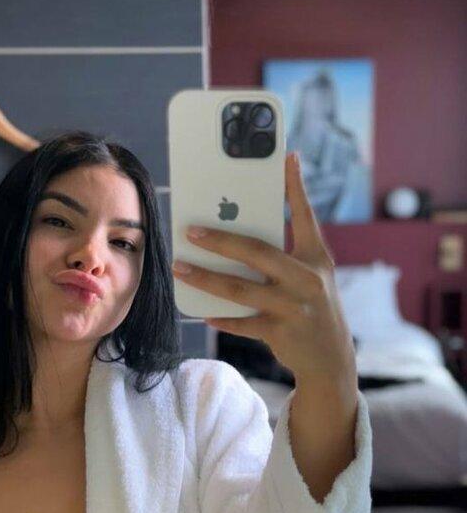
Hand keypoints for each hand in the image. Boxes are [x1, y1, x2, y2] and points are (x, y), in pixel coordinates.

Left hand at [171, 152, 355, 384]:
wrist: (330, 356)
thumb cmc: (312, 304)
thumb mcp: (310, 273)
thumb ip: (287, 248)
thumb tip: (247, 221)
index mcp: (316, 257)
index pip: (305, 214)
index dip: (295, 185)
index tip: (285, 156)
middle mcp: (307, 279)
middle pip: (256, 252)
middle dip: (220, 240)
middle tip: (190, 230)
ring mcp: (293, 307)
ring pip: (239, 289)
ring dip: (205, 278)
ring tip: (180, 267)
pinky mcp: (280, 332)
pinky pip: (242, 323)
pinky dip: (221, 317)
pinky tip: (202, 312)